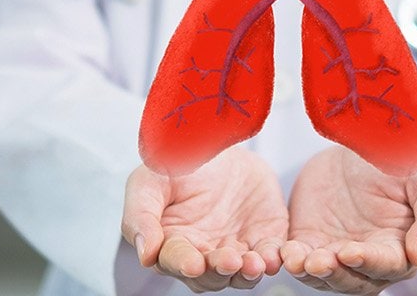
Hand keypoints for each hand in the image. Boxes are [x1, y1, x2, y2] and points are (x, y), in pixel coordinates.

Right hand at [122, 147, 288, 291]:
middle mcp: (204, 254)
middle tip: (229, 260)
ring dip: (247, 273)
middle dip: (219, 270)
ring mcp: (236, 249)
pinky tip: (274, 258)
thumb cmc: (176, 164)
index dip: (184, 264)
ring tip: (254, 263)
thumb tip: (145, 255)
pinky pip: (270, 257)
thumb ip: (141, 215)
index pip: (175, 261)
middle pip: (210, 275)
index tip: (193, 264)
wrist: (217, 140)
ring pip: (241, 274)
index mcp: (172, 243)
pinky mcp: (264, 239)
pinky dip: (273, 260)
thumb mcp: (149, 180)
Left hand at [281, 146, 416, 294]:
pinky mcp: (310, 241)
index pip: (388, 266)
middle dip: (336, 273)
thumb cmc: (404, 163)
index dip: (370, 262)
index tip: (352, 251)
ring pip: (324, 276)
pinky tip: (286, 252)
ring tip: (298, 260)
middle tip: (319, 261)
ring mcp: (337, 252)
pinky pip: (299, 259)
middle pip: (354, 280)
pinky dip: (291, 260)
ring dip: (311, 272)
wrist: (362, 140)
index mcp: (401, 248)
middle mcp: (369, 259)